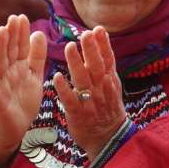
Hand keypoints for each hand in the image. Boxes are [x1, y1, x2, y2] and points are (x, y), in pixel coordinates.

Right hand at [0, 14, 47, 166]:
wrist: (13, 128)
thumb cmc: (22, 101)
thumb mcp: (34, 76)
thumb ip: (37, 57)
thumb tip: (38, 33)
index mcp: (17, 66)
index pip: (18, 46)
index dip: (20, 33)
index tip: (23, 17)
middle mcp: (6, 71)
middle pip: (8, 50)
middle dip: (10, 35)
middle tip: (13, 17)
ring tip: (1, 31)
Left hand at [50, 26, 127, 161]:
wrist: (108, 137)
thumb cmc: (107, 106)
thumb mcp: (111, 84)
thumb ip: (105, 61)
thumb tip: (100, 35)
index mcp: (109, 80)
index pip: (108, 60)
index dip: (103, 45)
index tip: (98, 29)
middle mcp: (101, 89)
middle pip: (97, 67)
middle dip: (91, 50)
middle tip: (84, 34)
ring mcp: (90, 102)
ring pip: (83, 81)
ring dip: (77, 64)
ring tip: (69, 48)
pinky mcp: (78, 114)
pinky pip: (70, 100)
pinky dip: (65, 89)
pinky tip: (57, 78)